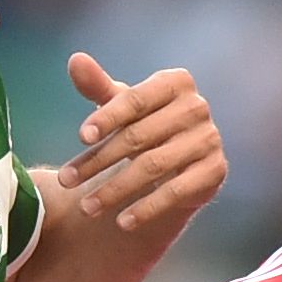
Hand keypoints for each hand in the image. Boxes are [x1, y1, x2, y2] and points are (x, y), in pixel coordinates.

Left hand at [45, 52, 226, 235]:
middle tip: (67, 180)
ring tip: (86, 207)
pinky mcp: (214, 171)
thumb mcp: (119, 104)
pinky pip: (176, 192)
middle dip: (98, 160)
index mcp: (175, 82)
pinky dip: (146, 208)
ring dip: (115, 189)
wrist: (179, 160)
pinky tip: (121, 222)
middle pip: (139, 136)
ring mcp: (209, 139)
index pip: (135, 100)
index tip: (81, 136)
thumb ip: (97, 85)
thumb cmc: (143, 123)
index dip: (107, 118)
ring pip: (153, 167)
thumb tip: (75, 60)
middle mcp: (197, 107)